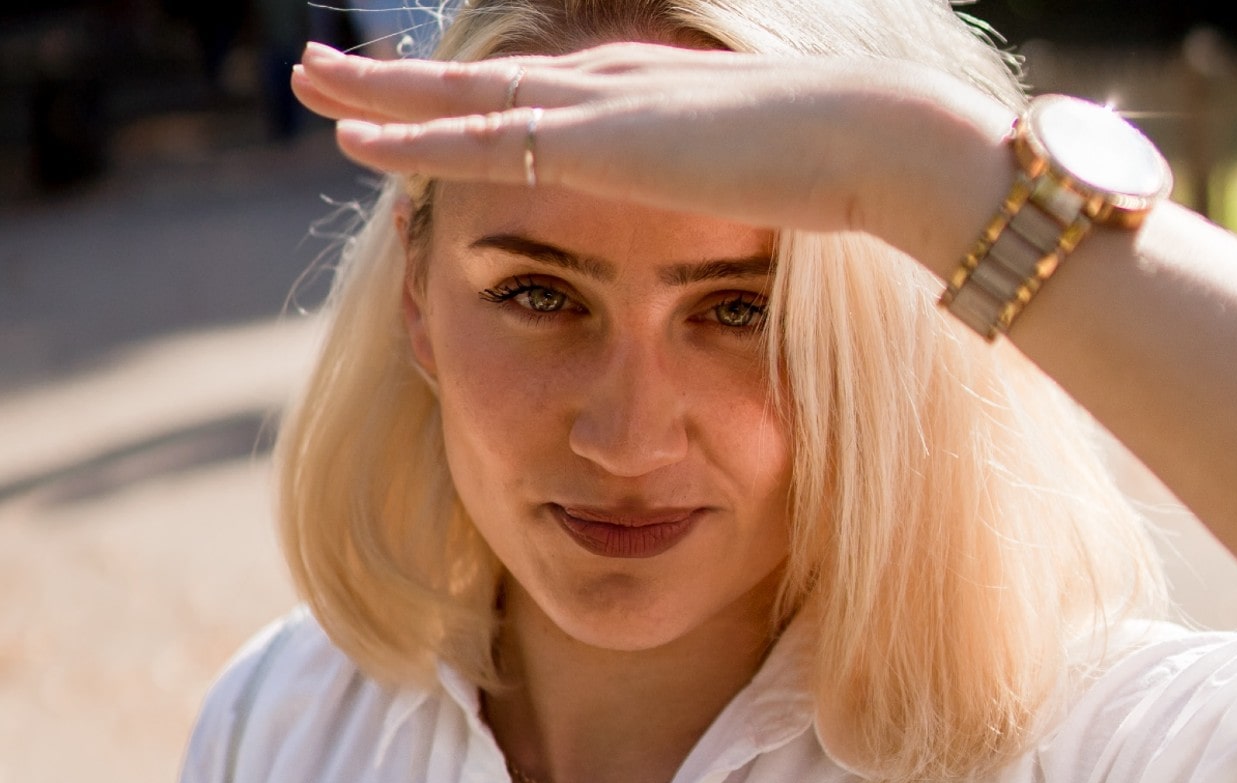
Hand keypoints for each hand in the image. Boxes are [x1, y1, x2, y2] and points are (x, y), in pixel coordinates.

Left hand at [291, 40, 1012, 253]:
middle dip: (397, 78)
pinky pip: (478, 142)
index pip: (538, 89)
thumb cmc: (841, 163)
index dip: (471, 94)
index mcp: (642, 94)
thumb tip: (736, 204)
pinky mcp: (592, 141)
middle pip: (478, 77)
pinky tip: (350, 139)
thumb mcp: (767, 172)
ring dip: (377, 94)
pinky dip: (410, 140)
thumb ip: (729, 184)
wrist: (873, 139)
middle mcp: (606, 85)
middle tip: (325, 67)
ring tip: (306, 82)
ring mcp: (595, 107)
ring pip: (458, 97)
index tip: (424, 96)